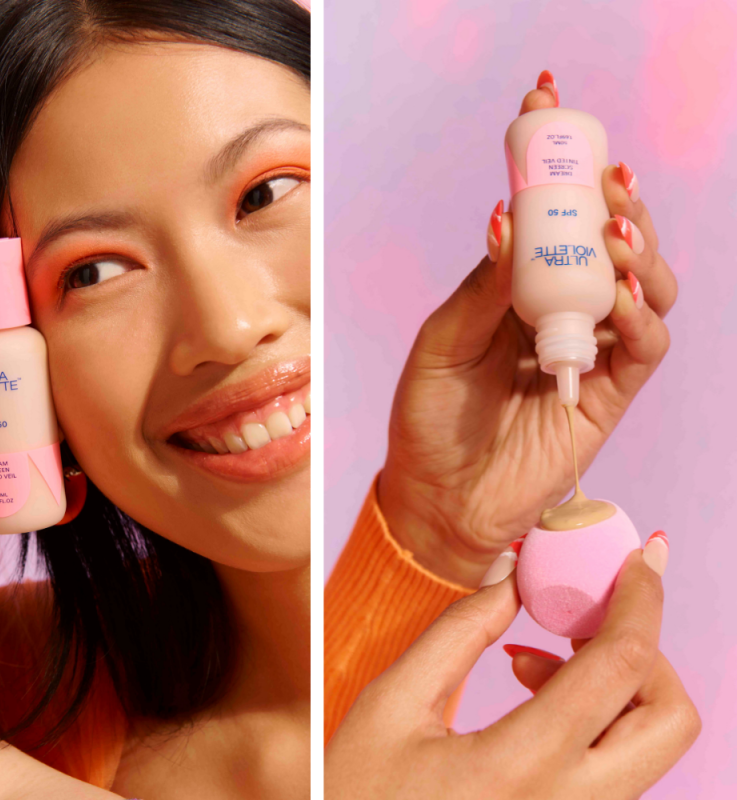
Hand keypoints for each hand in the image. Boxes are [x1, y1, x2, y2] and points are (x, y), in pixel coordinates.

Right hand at [324, 549, 699, 799]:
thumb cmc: (356, 794)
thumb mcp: (392, 704)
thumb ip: (459, 631)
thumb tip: (513, 571)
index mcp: (520, 766)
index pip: (617, 666)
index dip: (640, 599)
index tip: (641, 557)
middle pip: (669, 720)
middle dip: (642, 649)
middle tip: (584, 615)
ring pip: (648, 747)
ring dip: (612, 685)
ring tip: (531, 660)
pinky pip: (617, 771)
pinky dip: (595, 720)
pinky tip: (531, 696)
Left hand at [378, 71, 676, 585]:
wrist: (437, 499)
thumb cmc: (429, 420)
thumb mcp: (441, 345)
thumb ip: (482, 289)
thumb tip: (509, 216)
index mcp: (512, 292)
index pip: (545, 218)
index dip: (553, 163)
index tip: (547, 104)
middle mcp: (556, 312)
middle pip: (604, 242)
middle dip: (610, 199)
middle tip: (602, 172)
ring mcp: (588, 351)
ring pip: (642, 285)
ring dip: (640, 249)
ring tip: (617, 228)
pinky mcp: (608, 394)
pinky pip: (645, 346)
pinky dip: (644, 314)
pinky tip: (626, 290)